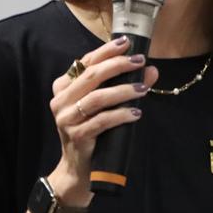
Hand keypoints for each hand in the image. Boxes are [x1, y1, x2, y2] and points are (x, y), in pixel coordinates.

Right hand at [47, 36, 158, 205]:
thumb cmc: (93, 132)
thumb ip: (123, 86)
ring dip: (123, 91)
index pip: (85, 62)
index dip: (106, 51)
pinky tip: (136, 113)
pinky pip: (102, 121)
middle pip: (91, 76)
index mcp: (64, 86)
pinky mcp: (76, 136)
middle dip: (118, 65)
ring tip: (143, 89)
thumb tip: (151, 70)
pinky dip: (121, 115)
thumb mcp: (106, 106)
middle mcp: (61, 100)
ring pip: (97, 98)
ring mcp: (66, 118)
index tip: (126, 43)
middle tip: (139, 62)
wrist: (78, 169)